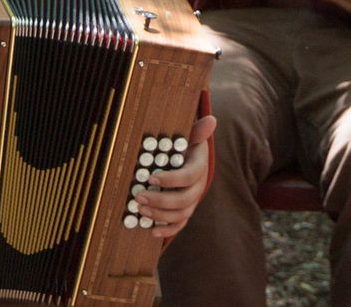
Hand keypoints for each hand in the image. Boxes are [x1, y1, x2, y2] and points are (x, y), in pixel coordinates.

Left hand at [133, 115, 216, 238]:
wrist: (189, 158)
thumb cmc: (186, 146)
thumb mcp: (190, 136)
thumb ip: (197, 131)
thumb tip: (211, 119)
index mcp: (199, 167)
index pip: (189, 177)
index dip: (171, 180)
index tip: (151, 178)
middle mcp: (198, 186)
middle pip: (184, 200)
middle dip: (160, 200)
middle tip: (139, 196)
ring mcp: (192, 200)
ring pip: (181, 214)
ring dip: (160, 214)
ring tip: (140, 209)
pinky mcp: (186, 210)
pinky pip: (180, 225)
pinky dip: (167, 230)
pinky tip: (152, 230)